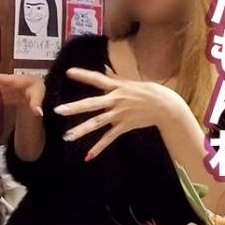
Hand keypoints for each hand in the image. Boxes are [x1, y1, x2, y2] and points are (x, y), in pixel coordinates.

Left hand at [55, 67, 189, 160]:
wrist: (166, 106)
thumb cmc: (148, 91)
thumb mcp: (130, 81)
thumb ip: (114, 76)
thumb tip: (103, 67)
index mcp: (116, 87)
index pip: (97, 79)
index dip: (83, 75)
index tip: (68, 72)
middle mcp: (115, 100)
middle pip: (92, 104)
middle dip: (75, 107)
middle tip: (58, 110)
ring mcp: (119, 115)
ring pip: (97, 123)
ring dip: (81, 130)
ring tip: (66, 136)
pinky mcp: (123, 126)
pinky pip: (109, 138)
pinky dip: (99, 147)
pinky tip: (87, 156)